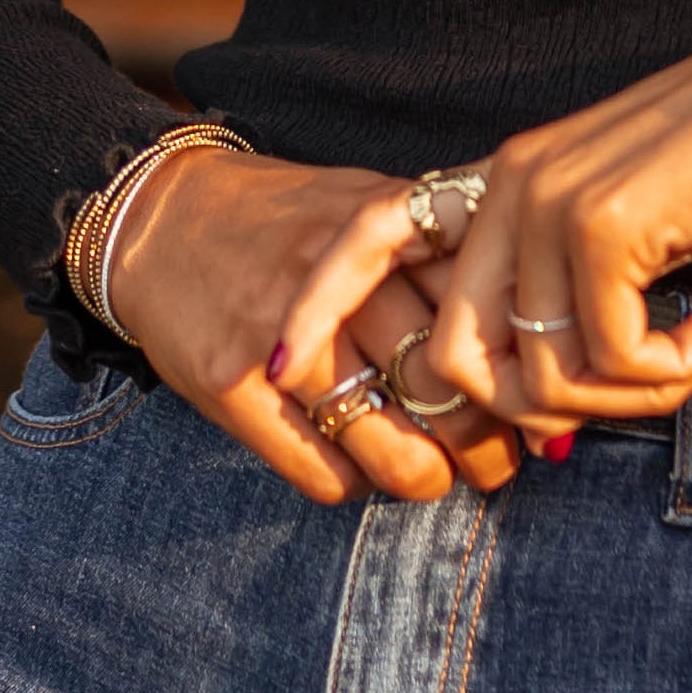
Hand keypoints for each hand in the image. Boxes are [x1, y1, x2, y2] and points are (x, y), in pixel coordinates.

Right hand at [110, 148, 525, 505]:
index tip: (529, 395)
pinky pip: (322, 472)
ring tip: (436, 479)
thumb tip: (525, 327)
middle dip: (486, 441)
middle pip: (445, 383)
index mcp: (383, 224)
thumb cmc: (283, 219)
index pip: (481, 309)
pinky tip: (360, 468)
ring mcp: (281, 334)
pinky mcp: (231, 384)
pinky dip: (356, 486)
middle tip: (498, 461)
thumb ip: (438, 252)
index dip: (517, 364)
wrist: (162, 215)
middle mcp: (337, 276)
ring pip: (391, 445)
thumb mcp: (365, 207)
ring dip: (427, 479)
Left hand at [426, 27, 691, 431]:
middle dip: (551, 412)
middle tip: (635, 390)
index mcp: (504, 188)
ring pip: (549, 375)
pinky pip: (615, 355)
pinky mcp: (605, 224)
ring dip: (633, 395)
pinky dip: (672, 370)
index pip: (449, 333)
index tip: (592, 397)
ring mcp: (551, 204)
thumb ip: (574, 300)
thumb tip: (551, 415)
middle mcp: (511, 190)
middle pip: (467, 366)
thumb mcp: (623, 229)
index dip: (510, 395)